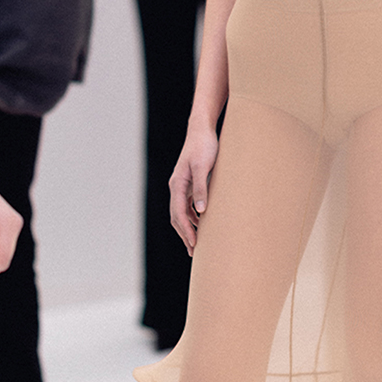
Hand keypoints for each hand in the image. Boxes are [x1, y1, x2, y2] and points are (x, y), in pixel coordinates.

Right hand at [169, 124, 219, 254]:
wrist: (202, 129)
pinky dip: (193, 217)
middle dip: (184, 234)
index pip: (179, 214)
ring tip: (196, 242)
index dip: (186, 231)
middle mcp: (177, 186)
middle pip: (177, 216)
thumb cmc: (203, 146)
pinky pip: (188, 205)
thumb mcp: (203, 167)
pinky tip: (202, 223)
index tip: (193, 245)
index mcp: (177, 184)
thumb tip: (201, 211)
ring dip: (188, 228)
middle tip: (194, 251)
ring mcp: (182, 185)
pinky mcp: (189, 182)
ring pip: (182, 212)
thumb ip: (201, 188)